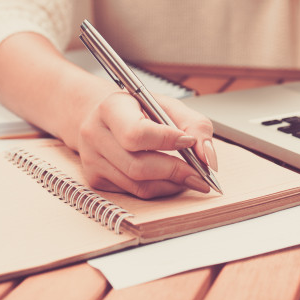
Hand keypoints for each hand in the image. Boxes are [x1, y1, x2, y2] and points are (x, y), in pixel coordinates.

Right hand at [73, 91, 217, 198]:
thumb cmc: (139, 110)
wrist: (105, 117)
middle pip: (137, 165)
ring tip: (189, 177)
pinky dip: (158, 189)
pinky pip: (133, 193)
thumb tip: (208, 158)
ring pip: (137, 184)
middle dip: (175, 171)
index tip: (189, 142)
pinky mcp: (95, 179)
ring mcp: (91, 160)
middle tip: (200, 174)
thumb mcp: (168, 106)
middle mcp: (95, 134)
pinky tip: (169, 180)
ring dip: (170, 184)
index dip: (166, 141)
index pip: (136, 133)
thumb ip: (195, 126)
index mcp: (111, 108)